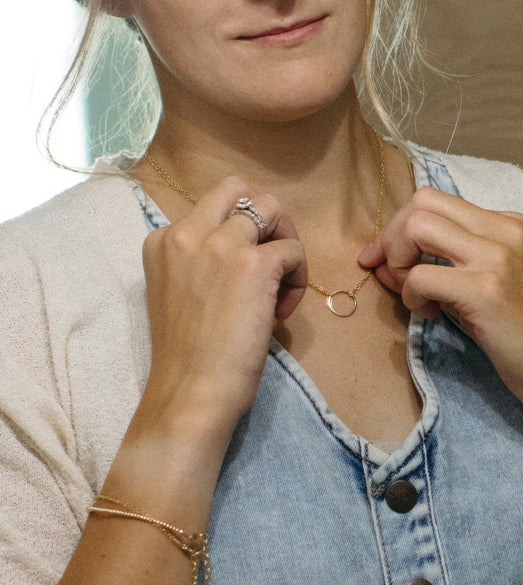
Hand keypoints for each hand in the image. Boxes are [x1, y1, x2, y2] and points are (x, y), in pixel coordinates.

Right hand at [139, 176, 306, 432]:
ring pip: (271, 208)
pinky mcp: (253, 264)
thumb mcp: (177, 296)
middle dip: (262, 220)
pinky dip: (298, 276)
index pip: (209, 210)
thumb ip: (197, 267)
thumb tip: (244, 260)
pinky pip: (292, 249)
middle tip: (269, 262)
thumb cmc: (184, 359)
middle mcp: (185, 232)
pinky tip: (281, 312)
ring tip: (279, 286)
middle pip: (238, 190)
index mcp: (161, 241)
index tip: (235, 281)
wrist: (189, 394)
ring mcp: (219, 244)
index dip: (233, 239)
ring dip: (284, 242)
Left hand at [358, 187, 522, 405]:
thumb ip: (439, 262)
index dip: (398, 227)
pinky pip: (421, 277)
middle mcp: (504, 231)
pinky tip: (429, 314)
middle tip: (391, 274)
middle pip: (422, 203)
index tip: (383, 258)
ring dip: (399, 263)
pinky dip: (410, 296)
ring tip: (414, 294)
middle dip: (391, 238)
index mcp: (504, 224)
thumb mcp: (476, 282)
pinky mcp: (485, 290)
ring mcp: (496, 258)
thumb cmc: (507, 328)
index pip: (434, 200)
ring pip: (417, 228)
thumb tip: (379, 257)